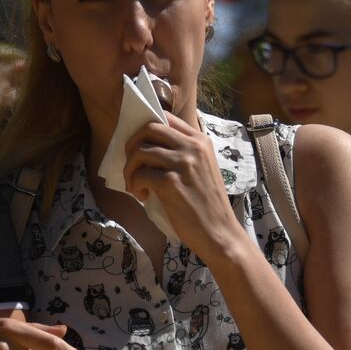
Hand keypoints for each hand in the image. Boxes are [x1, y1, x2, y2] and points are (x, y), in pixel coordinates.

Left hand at [123, 114, 246, 261]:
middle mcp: (193, 146)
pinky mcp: (172, 183)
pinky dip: (135, 186)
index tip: (138, 146)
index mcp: (200, 140)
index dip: (144, 128)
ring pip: (140, 151)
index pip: (165, 117)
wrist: (220, 232)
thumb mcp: (201, 168)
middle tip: (132, 165)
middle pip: (149, 128)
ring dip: (130, 169)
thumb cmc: (206, 204)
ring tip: (135, 185)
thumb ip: (182, 153)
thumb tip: (146, 144)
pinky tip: (142, 196)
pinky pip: (140, 175)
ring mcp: (183, 163)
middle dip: (132, 145)